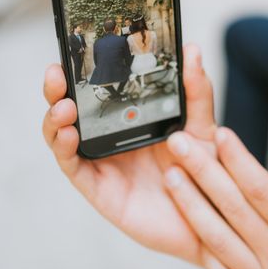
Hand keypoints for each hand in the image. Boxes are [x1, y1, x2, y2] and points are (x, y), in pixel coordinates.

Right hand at [42, 44, 215, 264]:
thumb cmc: (205, 173)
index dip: (81, 70)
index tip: (75, 48)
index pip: (98, 90)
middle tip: (56, 72)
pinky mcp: (99, 190)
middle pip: (73, 109)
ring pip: (64, 137)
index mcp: (132, 118)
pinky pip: (74, 167)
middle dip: (58, 90)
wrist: (211, 220)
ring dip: (56, 119)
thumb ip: (196, 92)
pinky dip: (65, 150)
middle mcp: (111, 138)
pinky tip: (70, 135)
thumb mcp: (203, 128)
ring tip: (64, 105)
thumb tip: (191, 50)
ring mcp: (102, 163)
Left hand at [163, 128, 267, 268]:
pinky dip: (204, 252)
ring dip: (191, 205)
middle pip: (232, 206)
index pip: (262, 188)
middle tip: (181, 145)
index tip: (221, 136)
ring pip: (217, 238)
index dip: (238, 159)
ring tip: (172, 178)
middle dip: (202, 170)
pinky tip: (190, 230)